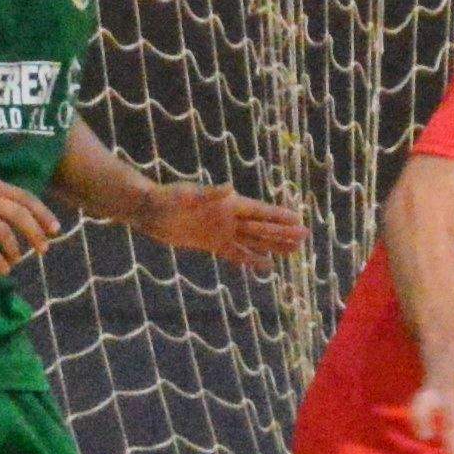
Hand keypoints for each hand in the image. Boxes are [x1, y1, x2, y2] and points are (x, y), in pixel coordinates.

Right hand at [0, 171, 63, 273]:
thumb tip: (26, 217)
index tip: (55, 229)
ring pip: (5, 233)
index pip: (26, 198)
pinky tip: (3, 269)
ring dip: (16, 250)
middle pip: (20, 215)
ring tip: (17, 260)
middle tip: (44, 249)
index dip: (43, 214)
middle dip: (36, 234)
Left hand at [142, 181, 311, 267]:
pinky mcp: (211, 244)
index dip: (279, 216)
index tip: (298, 219)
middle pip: (262, 227)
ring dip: (273, 246)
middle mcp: (228, 217)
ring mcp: (221, 231)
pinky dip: (250, 260)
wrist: (149, 211)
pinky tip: (265, 265)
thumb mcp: (187, 196)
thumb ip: (208, 194)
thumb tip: (228, 188)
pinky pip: (236, 254)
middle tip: (304, 238)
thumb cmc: (166, 199)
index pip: (259, 211)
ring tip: (293, 251)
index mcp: (227, 204)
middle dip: (283, 233)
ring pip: (254, 241)